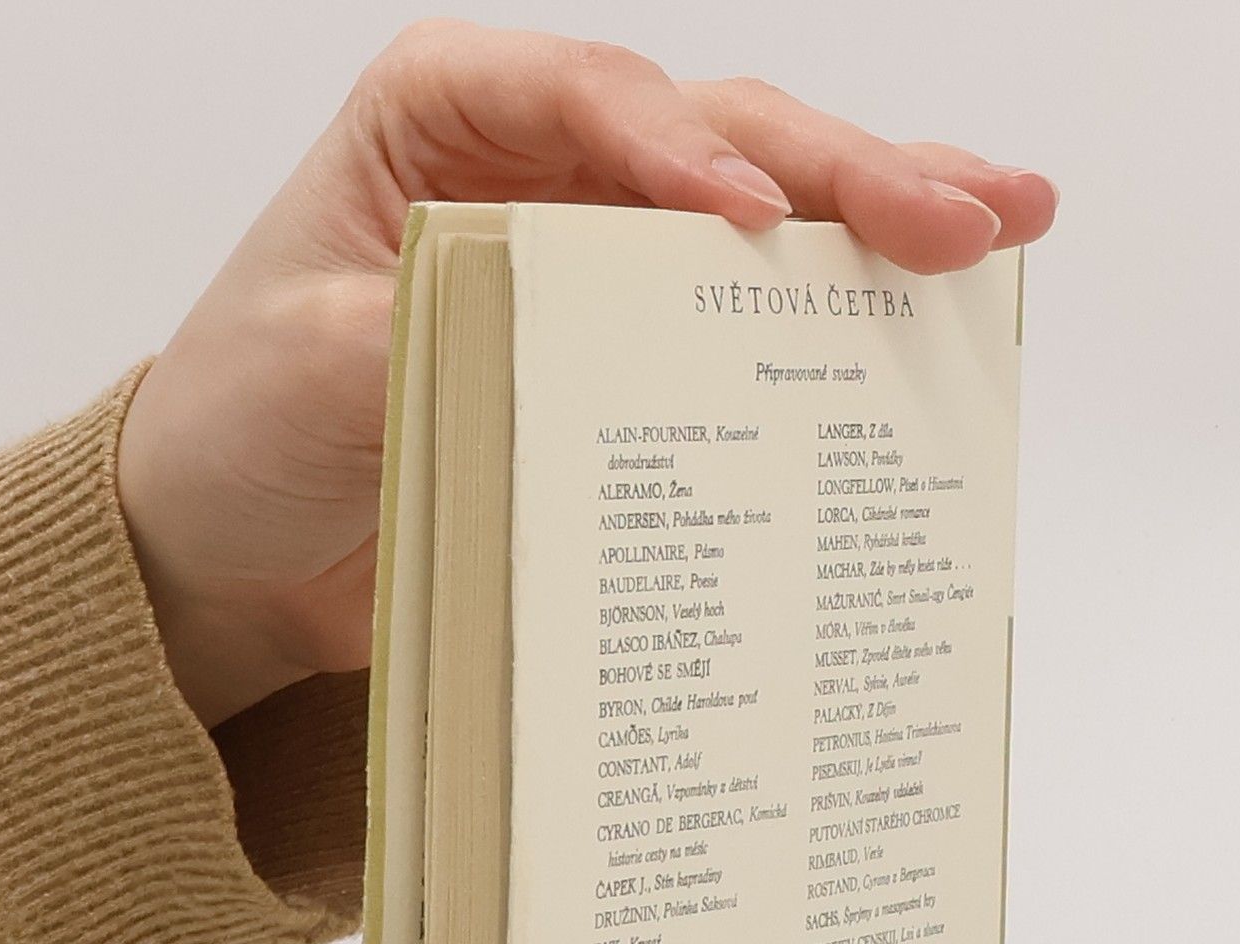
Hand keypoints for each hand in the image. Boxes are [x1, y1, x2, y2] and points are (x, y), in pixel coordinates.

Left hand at [117, 20, 1058, 727]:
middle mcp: (541, 167)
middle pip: (716, 138)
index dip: (676, 149)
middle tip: (963, 214)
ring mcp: (599, 260)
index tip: (743, 219)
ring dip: (882, 219)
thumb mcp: (302, 371)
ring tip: (1007, 222)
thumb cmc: (237, 428)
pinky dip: (836, 315)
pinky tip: (936, 310)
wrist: (232, 548)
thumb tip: (547, 344)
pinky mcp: (628, 357)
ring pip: (762, 211)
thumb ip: (420, 333)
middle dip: (842, 173)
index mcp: (445, 119)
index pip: (588, 99)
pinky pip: (742, 320)